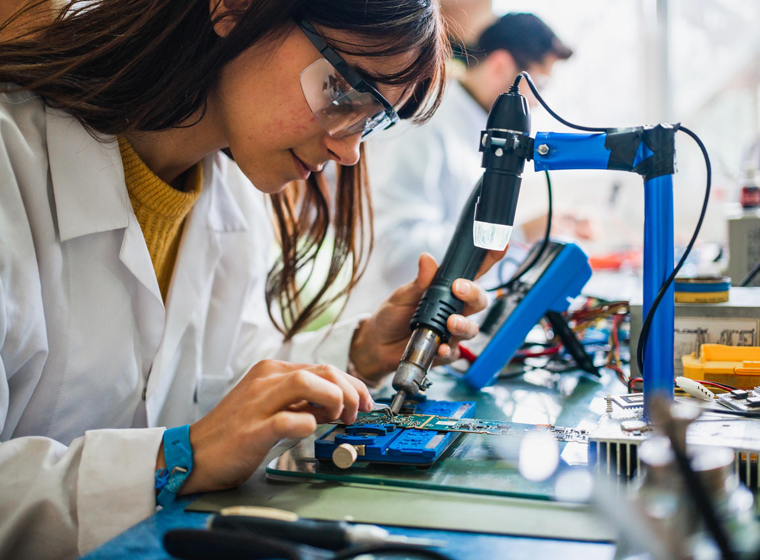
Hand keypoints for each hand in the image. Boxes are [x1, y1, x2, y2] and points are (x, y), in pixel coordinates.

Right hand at [156, 360, 372, 494]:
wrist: (194, 454)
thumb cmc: (235, 431)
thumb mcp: (273, 407)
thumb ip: (303, 401)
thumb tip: (338, 403)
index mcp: (273, 372)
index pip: (325, 367)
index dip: (353, 384)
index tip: (365, 402)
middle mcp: (266, 380)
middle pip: (323, 370)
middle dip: (350, 391)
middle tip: (355, 414)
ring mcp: (257, 403)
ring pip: (307, 383)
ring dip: (334, 399)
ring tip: (339, 418)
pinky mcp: (251, 430)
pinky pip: (286, 419)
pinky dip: (306, 423)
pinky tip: (310, 429)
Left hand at [349, 250, 504, 381]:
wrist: (376, 343)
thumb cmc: (393, 314)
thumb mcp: (403, 294)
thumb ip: (419, 281)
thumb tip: (427, 259)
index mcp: (447, 290)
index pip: (473, 273)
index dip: (489, 259)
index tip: (499, 246)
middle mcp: (454, 310)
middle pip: (479, 301)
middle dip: (475, 294)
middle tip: (461, 289)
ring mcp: (451, 332)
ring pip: (472, 328)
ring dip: (464, 324)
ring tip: (452, 322)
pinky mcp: (444, 352)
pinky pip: (454, 353)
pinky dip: (448, 350)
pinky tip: (440, 347)